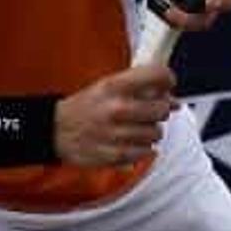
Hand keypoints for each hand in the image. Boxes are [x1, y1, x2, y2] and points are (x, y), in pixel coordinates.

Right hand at [53, 64, 175, 165]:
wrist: (55, 131)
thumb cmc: (85, 107)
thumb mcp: (107, 86)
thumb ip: (140, 89)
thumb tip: (174, 100)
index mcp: (114, 86)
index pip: (158, 75)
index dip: (167, 80)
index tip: (166, 85)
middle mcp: (117, 108)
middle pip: (162, 109)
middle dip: (159, 110)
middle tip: (146, 111)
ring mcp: (117, 133)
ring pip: (156, 133)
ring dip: (149, 131)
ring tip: (132, 127)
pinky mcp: (117, 155)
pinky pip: (147, 151)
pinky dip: (141, 148)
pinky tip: (127, 141)